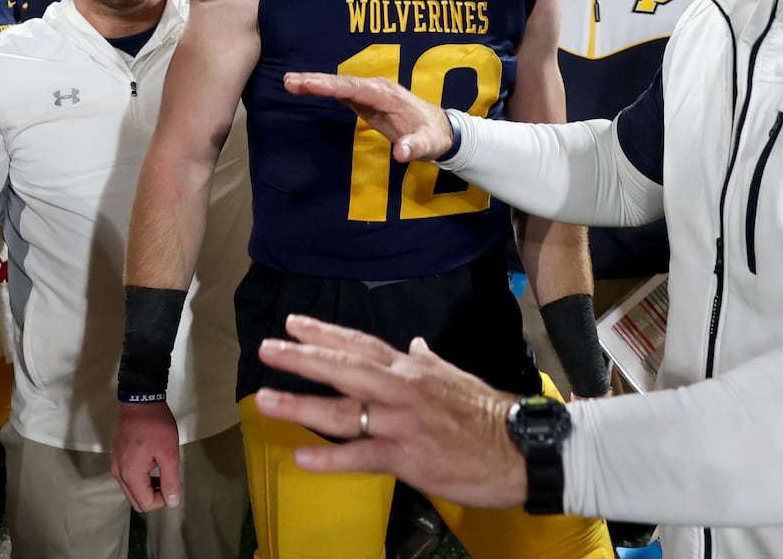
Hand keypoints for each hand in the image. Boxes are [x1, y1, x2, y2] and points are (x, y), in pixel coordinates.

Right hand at [110, 401, 182, 511]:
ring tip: (164, 472)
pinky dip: (141, 479)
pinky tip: (154, 465)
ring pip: (132, 490)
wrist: (139, 400)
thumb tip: (173, 503)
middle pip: (136, 501)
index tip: (176, 484)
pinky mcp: (117, 457)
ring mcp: (115, 466)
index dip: (164, 500)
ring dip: (148, 488)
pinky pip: (128, 478)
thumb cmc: (156, 426)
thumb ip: (170, 480)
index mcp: (130, 475)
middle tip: (171, 480)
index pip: (145, 504)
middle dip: (155, 497)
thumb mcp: (169, 453)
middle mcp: (118, 474)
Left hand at [255, 315, 526, 509]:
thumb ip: (428, 360)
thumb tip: (415, 344)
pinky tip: (301, 457)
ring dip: (300, 405)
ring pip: (343, 411)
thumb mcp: (454, 376)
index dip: (325, 332)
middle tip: (266, 349)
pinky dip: (329, 458)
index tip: (292, 323)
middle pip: (344, 368)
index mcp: (411, 368)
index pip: (360, 344)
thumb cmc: (486, 412)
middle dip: (302, 358)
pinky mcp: (406, 457)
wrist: (518, 447)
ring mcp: (401, 422)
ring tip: (264, 400)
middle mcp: (401, 388)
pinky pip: (360, 456)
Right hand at [284, 72, 452, 162]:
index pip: (356, 88)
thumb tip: (402, 153)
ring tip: (289, 83)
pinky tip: (305, 88)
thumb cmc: (433, 136)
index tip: (309, 84)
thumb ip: (416, 147)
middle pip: (343, 83)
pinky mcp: (367, 100)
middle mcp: (377, 89)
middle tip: (289, 81)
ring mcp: (371, 93)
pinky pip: (342, 92)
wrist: (441, 129)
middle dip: (317, 81)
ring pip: (340, 85)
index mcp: (388, 95)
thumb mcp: (429, 145)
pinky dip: (323, 89)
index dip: (332, 85)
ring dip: (316, 83)